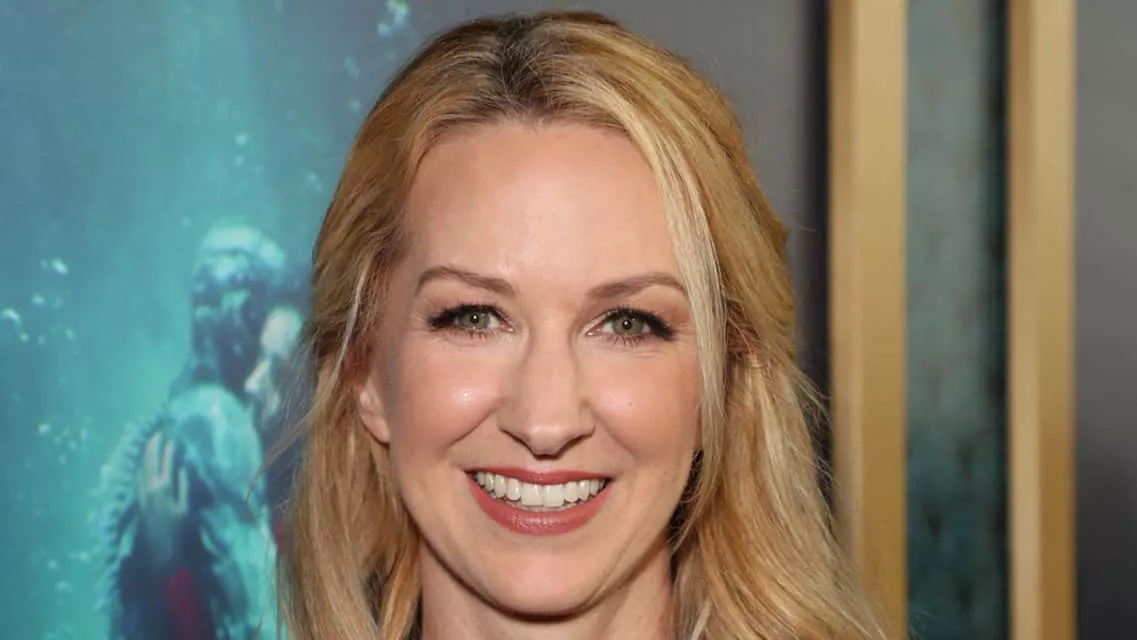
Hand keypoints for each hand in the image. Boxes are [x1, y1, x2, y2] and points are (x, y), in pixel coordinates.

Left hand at [137, 432, 189, 569]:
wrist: (158, 547)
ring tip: (150, 443)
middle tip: (157, 434)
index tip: (172, 438)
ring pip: (142, 468)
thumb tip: (182, 468)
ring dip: (146, 455)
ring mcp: (142, 492)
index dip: (168, 449)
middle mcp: (149, 487)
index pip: (166, 462)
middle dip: (153, 446)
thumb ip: (183, 486)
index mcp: (163, 487)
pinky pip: (139, 477)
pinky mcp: (139, 498)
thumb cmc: (176, 529)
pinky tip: (144, 464)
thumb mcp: (184, 507)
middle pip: (150, 461)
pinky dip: (142, 466)